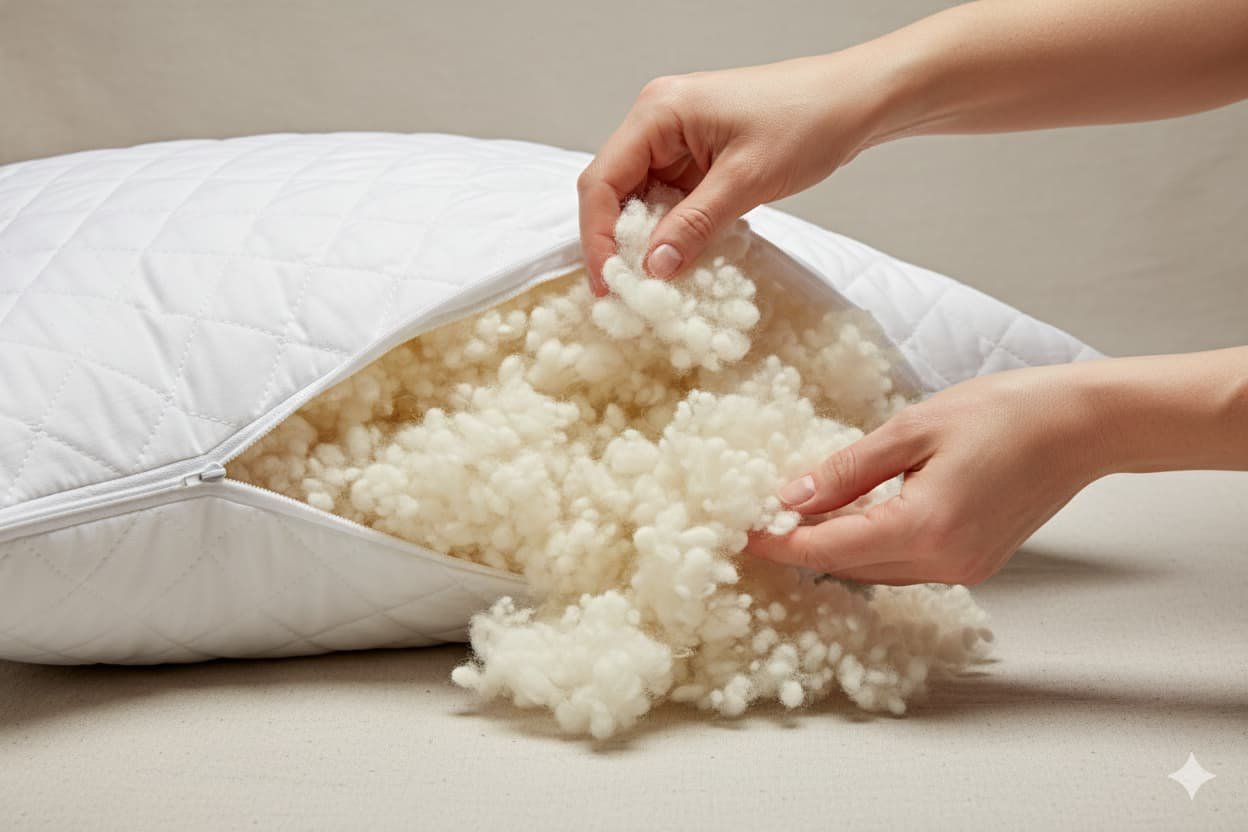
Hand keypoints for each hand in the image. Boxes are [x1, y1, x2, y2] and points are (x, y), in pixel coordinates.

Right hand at [577, 52, 901, 295]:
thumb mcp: (746, 181)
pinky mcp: (697, 153)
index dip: (598, 237)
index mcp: (658, 112)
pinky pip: (669, 197)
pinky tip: (679, 257)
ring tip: (652, 282)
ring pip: (640, 197)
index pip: (602, 181)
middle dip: (617, 241)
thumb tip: (652, 270)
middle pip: (612, 190)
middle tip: (626, 291)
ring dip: (645, 239)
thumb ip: (693, 226)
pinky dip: (671, 229)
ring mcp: (676, 136)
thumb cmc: (807, 121)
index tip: (609, 284)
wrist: (854, 101)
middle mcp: (657, 119)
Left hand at [745, 363, 1112, 584]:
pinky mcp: (976, 564)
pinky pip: (906, 565)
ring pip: (876, 570)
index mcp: (923, 528)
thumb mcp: (912, 429)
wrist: (1081, 426)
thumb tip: (791, 495)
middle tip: (760, 515)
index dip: (778, 542)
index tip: (740, 531)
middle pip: (848, 566)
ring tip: (798, 513)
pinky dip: (872, 545)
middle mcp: (944, 563)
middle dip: (801, 544)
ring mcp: (964, 570)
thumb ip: (847, 469)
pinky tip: (855, 516)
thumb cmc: (1004, 412)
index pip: (827, 548)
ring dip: (836, 547)